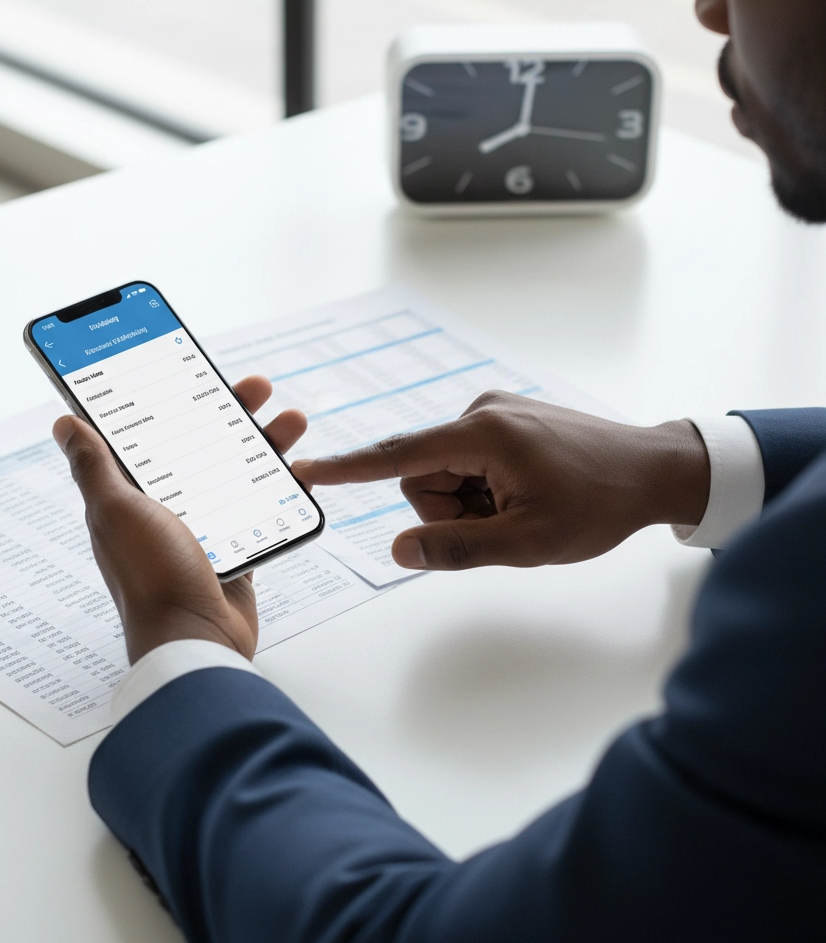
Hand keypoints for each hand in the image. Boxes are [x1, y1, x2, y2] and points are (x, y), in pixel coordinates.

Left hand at [53, 377, 306, 664]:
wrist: (197, 639)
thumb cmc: (151, 575)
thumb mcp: (117, 510)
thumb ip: (95, 467)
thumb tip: (64, 423)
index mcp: (132, 494)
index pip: (153, 433)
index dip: (173, 400)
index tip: (196, 370)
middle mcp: (166, 507)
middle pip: (202, 445)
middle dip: (231, 412)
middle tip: (258, 387)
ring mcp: (204, 528)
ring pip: (237, 471)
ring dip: (266, 444)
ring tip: (293, 420)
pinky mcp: (235, 548)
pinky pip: (259, 507)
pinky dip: (279, 487)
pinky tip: (300, 469)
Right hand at [291, 391, 709, 571]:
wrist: (655, 470)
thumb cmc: (600, 504)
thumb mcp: (530, 542)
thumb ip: (459, 548)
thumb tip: (400, 550)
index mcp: (482, 434)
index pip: (397, 455)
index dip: (348, 469)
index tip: (307, 471)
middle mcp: (480, 412)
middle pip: (423, 476)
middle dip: (451, 511)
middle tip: (504, 524)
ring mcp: (494, 413)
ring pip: (445, 474)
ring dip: (470, 503)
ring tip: (520, 509)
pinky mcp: (504, 420)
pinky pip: (468, 462)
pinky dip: (484, 488)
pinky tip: (526, 493)